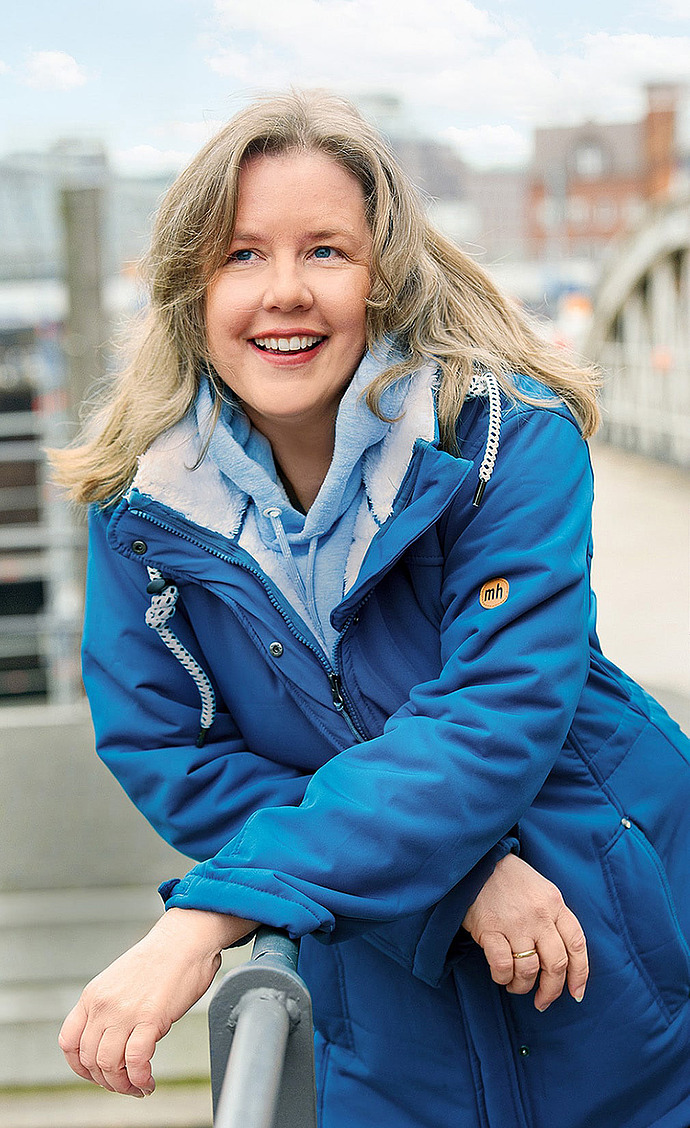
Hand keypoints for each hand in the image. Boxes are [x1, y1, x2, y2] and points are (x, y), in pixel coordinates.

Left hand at [59, 908, 257, 1096]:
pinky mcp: (150, 1018)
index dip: (80, 1067)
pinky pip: (136, 1061)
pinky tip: (148, 1081)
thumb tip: (114, 1040)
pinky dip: (140, 1079)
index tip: (96, 1074)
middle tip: (123, 1084)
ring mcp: (125, 1012)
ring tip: (137, 1086)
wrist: (185, 938)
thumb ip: (110, 1008)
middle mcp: (104, 1005)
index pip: (69, 1043)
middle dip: (106, 1080)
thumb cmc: (161, 958)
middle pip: (89, 1060)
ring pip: (109, 1065)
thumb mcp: (119, 980)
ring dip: (123, 1085)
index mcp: (93, 995)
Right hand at [462, 853, 587, 1010]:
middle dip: (552, 990)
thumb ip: (554, 917)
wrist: (477, 860)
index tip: (576, 993)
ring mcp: (515, 923)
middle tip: (543, 1002)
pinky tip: (501, 976)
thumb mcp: (541, 890)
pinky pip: (503, 966)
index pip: (577, 945)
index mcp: (555, 903)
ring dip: (524, 986)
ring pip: (529, 969)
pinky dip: (503, 977)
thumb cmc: (509, 878)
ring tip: (516, 985)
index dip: (580, 974)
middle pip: (556, 964)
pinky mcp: (490, 929)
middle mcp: (539, 915)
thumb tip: (562, 958)